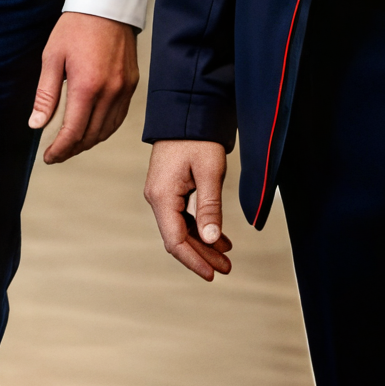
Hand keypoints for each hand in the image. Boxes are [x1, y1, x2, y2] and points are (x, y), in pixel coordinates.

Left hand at [29, 11, 138, 162]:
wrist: (106, 5)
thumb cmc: (75, 28)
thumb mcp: (52, 58)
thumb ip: (45, 95)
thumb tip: (36, 126)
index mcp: (86, 86)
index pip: (73, 132)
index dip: (59, 149)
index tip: (48, 157)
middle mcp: (110, 92)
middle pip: (91, 136)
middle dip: (72, 149)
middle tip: (56, 153)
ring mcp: (124, 89)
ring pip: (107, 130)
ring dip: (88, 142)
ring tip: (71, 144)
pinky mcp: (131, 85)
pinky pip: (119, 117)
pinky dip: (104, 129)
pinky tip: (91, 128)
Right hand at [143, 139, 234, 279]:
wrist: (186, 111)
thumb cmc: (197, 138)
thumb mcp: (209, 173)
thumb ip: (209, 208)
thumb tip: (210, 240)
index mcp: (162, 196)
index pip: (175, 240)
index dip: (195, 260)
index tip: (213, 274)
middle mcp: (157, 197)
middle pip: (178, 238)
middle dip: (202, 255)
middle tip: (227, 268)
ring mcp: (162, 193)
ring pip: (181, 228)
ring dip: (203, 243)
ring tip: (226, 255)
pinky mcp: (170, 188)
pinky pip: (183, 215)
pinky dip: (200, 228)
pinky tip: (218, 236)